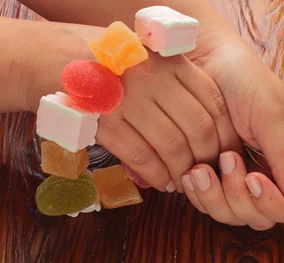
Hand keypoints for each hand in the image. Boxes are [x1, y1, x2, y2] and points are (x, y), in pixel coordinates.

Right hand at [23, 22, 241, 192]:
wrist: (55, 58)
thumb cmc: (114, 64)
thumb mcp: (153, 60)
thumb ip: (182, 85)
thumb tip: (215, 131)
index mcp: (172, 62)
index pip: (214, 104)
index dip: (226, 136)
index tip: (227, 155)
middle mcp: (155, 78)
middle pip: (198, 129)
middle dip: (207, 159)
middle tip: (206, 174)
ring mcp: (129, 99)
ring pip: (172, 146)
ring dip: (182, 172)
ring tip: (184, 182)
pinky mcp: (105, 120)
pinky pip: (141, 156)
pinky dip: (156, 175)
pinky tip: (162, 183)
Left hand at [180, 27, 283, 227]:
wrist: (206, 61)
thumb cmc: (246, 80)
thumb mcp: (272, 113)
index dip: (276, 204)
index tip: (256, 179)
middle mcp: (268, 178)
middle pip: (261, 217)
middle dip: (242, 197)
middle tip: (228, 157)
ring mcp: (238, 182)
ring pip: (232, 215)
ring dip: (216, 197)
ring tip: (203, 167)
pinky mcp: (212, 181)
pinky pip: (207, 205)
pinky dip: (199, 194)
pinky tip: (192, 171)